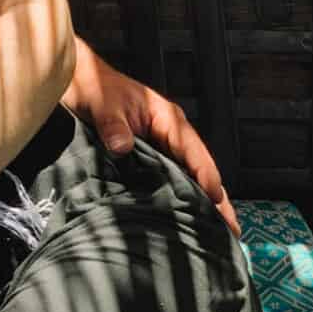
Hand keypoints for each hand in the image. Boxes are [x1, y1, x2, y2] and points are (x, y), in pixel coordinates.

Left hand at [62, 40, 238, 236]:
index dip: (206, 176)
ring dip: (203, 200)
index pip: (193, 151)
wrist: (80, 79)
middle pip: (200, 167)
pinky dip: (183, 195)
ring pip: (189, 175)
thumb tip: (122, 147)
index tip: (216, 200)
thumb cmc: (95, 88)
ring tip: (219, 232)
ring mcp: (163, 143)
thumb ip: (114, 127)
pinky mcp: (151, 153)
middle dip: (217, 197)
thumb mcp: (104, 106)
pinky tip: (188, 217)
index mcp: (168, 118)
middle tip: (233, 228)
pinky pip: (173, 176)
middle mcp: (172, 132)